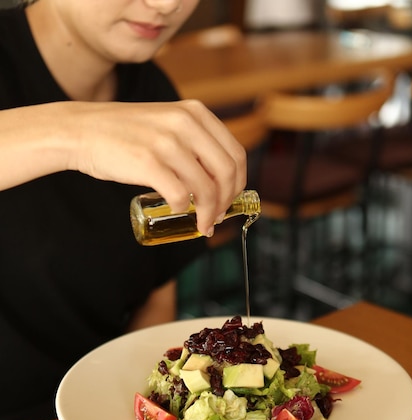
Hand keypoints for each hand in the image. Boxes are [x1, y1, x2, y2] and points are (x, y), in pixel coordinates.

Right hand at [71, 99, 246, 235]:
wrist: (81, 130)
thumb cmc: (125, 134)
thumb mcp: (167, 123)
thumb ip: (193, 142)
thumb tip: (218, 181)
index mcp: (195, 113)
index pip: (236, 154)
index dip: (238, 184)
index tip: (229, 200)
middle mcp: (185, 124)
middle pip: (227, 173)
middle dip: (227, 202)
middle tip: (217, 217)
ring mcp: (166, 143)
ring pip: (206, 189)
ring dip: (208, 213)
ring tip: (202, 223)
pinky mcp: (148, 163)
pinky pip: (181, 196)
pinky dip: (184, 208)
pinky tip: (177, 209)